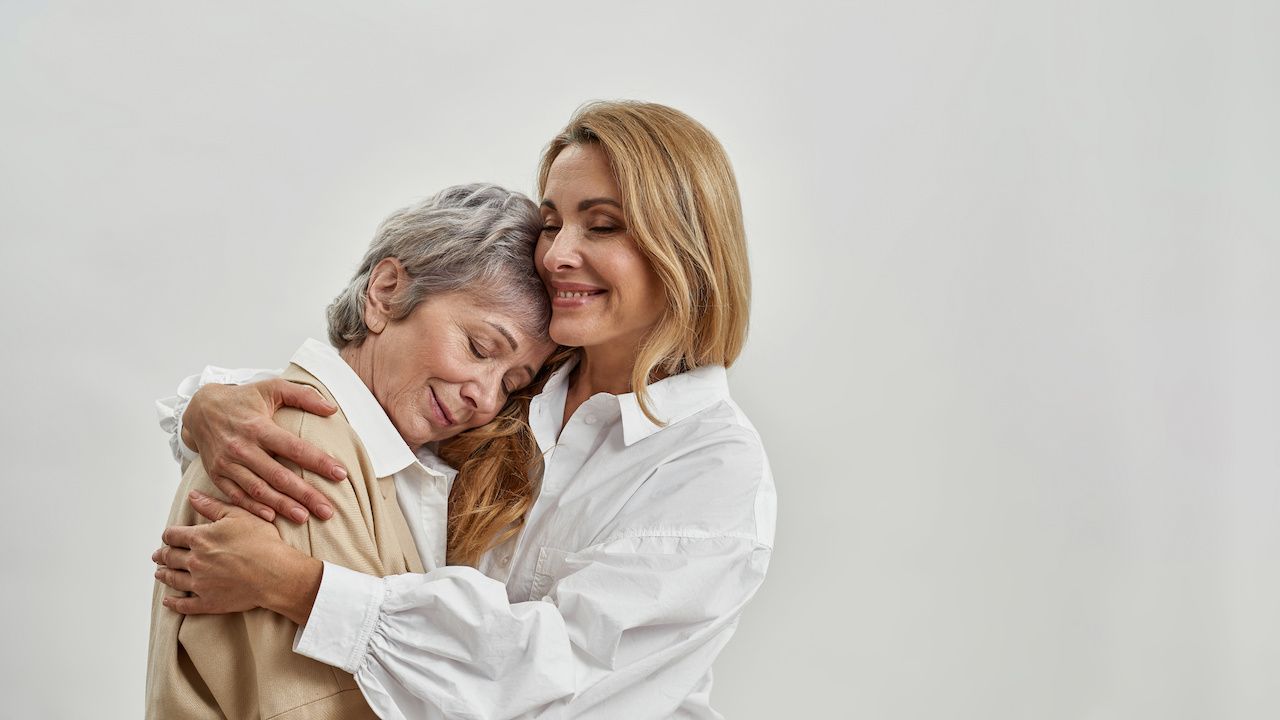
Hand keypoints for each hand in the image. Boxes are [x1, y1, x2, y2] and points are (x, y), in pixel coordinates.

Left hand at [153, 491, 321, 623]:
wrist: (276, 574)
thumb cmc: (262, 542)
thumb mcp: (239, 516)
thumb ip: (213, 506)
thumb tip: (193, 496)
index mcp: (200, 539)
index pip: (173, 535)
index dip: (169, 535)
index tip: (169, 536)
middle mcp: (195, 561)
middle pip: (169, 557)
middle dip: (163, 555)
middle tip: (158, 555)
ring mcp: (199, 584)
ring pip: (173, 579)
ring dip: (164, 575)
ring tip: (160, 573)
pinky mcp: (208, 602)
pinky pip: (183, 605)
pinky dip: (173, 602)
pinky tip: (168, 600)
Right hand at [184, 379, 346, 522]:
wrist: (200, 408)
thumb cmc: (243, 398)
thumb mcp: (272, 387)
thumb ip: (303, 395)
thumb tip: (332, 409)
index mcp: (258, 427)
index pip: (294, 448)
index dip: (319, 462)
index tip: (341, 474)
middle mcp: (242, 447)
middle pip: (278, 476)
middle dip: (305, 494)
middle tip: (328, 510)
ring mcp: (227, 463)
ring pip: (258, 490)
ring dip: (282, 506)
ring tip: (304, 517)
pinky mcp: (216, 474)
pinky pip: (235, 496)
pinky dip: (252, 508)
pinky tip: (271, 517)